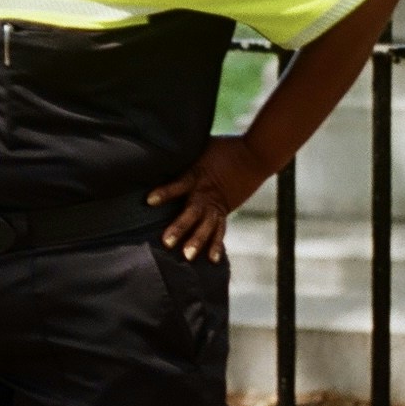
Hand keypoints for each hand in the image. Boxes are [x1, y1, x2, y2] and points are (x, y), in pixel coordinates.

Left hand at [147, 135, 266, 259]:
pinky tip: (212, 259)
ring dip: (197, 240)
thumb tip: (162, 148)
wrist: (254, 155)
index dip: (164, 192)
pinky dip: (216, 245)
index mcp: (198, 175)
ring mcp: (217, 204)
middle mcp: (207, 193)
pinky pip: (220, 230)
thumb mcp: (200, 146)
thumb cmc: (224, 147)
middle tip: (166, 242)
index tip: (149, 201)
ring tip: (187, 256)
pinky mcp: (224, 211)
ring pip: (206, 225)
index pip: (178, 185)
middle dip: (179, 226)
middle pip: (192, 212)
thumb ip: (183, 154)